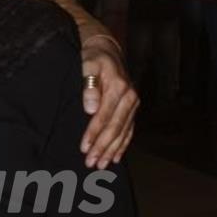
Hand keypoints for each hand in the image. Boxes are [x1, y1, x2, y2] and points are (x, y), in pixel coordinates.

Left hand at [80, 38, 138, 168]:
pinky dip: (123, 145)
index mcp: (119, 87)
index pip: (104, 116)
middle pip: (115, 128)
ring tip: (101, 165)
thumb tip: (90, 108)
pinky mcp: (132, 108)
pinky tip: (117, 158)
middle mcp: (129, 97)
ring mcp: (133, 104)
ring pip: (123, 132)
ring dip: (112, 150)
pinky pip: (129, 130)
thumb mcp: (88, 64)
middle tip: (91, 163)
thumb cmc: (94, 58)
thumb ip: (89, 85)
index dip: (94, 133)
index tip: (84, 148)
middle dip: (103, 147)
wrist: (108, 51)